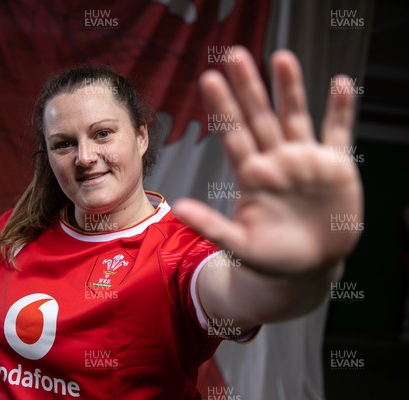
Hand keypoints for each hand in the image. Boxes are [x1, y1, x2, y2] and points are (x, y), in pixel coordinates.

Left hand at [173, 46, 362, 275]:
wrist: (308, 267)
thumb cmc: (270, 258)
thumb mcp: (239, 246)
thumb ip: (211, 226)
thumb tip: (177, 208)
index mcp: (250, 175)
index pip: (233, 135)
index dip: (222, 108)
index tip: (208, 80)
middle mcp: (275, 160)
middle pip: (259, 117)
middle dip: (248, 87)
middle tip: (234, 55)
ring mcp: (304, 161)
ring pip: (295, 116)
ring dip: (290, 88)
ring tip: (281, 58)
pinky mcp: (335, 167)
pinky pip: (338, 133)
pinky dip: (341, 110)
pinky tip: (341, 84)